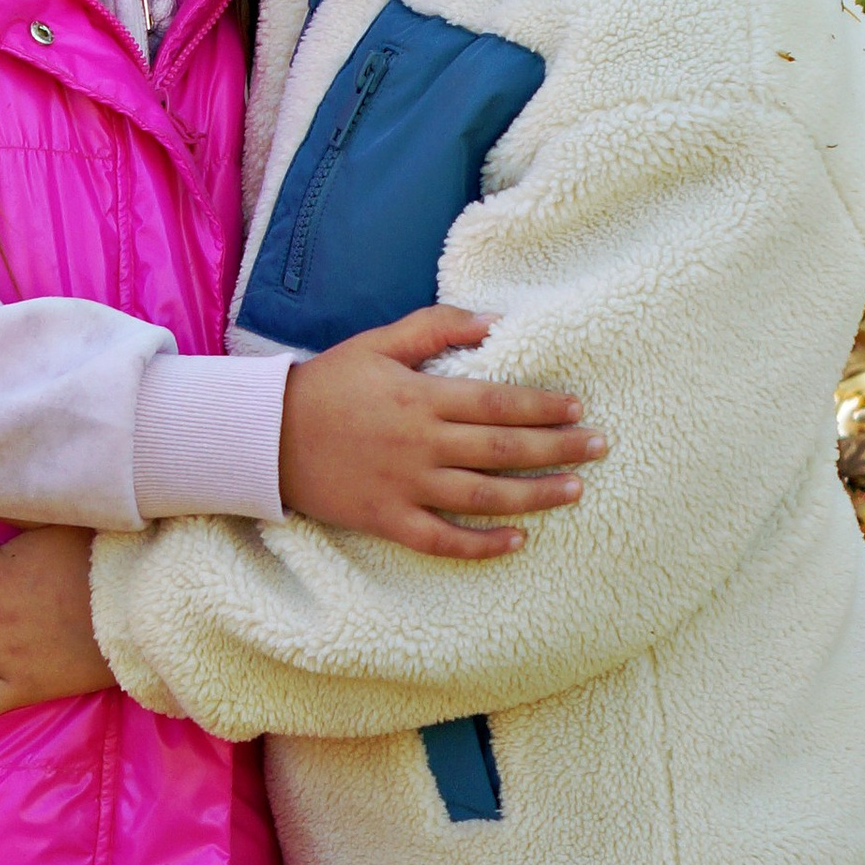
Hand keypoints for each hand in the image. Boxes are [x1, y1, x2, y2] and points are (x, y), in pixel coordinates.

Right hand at [280, 307, 604, 557]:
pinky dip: (481, 544)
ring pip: (483, 495)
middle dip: (558, 448)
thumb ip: (437, 327)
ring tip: (575, 490)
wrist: (265, 435)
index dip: (542, 407)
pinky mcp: (387, 519)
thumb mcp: (379, 342)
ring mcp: (405, 485)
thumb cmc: (326, 383)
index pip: (497, 402)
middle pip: (503, 449)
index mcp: (421, 396)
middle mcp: (420, 443)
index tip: (578, 408)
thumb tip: (495, 321)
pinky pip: (442, 538)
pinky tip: (517, 541)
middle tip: (600, 447)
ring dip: (535, 495)